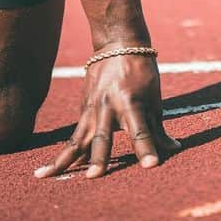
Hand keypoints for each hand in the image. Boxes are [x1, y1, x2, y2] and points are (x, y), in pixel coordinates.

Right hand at [33, 52, 179, 179]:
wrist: (118, 44)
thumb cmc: (142, 72)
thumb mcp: (155, 98)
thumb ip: (158, 128)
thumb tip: (173, 149)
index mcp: (132, 102)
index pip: (141, 131)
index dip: (147, 149)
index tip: (151, 165)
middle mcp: (109, 106)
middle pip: (103, 136)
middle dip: (99, 157)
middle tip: (95, 176)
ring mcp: (92, 108)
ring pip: (77, 138)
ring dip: (64, 159)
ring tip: (47, 175)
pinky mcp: (83, 110)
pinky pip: (73, 135)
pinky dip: (63, 152)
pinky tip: (51, 168)